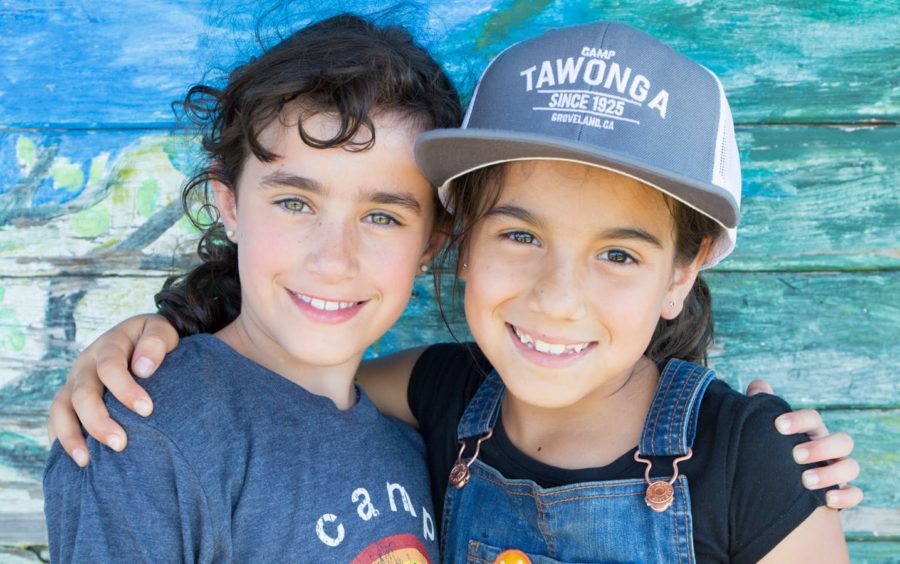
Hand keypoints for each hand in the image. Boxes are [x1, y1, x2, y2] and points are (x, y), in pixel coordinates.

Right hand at [47, 314, 178, 465]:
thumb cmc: (154, 340)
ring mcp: (74, 382)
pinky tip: (75, 460)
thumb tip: (143, 369)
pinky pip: (56, 419)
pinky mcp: (70, 399)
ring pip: (61, 409)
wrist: (142, 339)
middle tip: (120, 444)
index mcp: (109, 346)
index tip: (147, 410)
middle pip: (83, 393)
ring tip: (86, 461)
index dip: (125, 389)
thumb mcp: (160, 331)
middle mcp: (86, 364)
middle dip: (98, 421)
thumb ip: (156, 343)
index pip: (110, 367)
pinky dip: (60, 439)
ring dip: (71, 436)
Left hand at [746, 379, 863, 509]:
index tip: (778, 426)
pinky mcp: (842, 491)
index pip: (813, 418)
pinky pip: (855, 493)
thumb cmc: (774, 449)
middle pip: (842, 441)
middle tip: (795, 455)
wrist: (780, 483)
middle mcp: (830, 448)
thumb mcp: (766, 430)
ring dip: (830, 473)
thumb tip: (758, 386)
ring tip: (805, 481)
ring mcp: (839, 469)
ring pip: (851, 466)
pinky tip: (827, 500)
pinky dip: (846, 496)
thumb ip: (762, 407)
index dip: (799, 419)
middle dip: (820, 448)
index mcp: (811, 430)